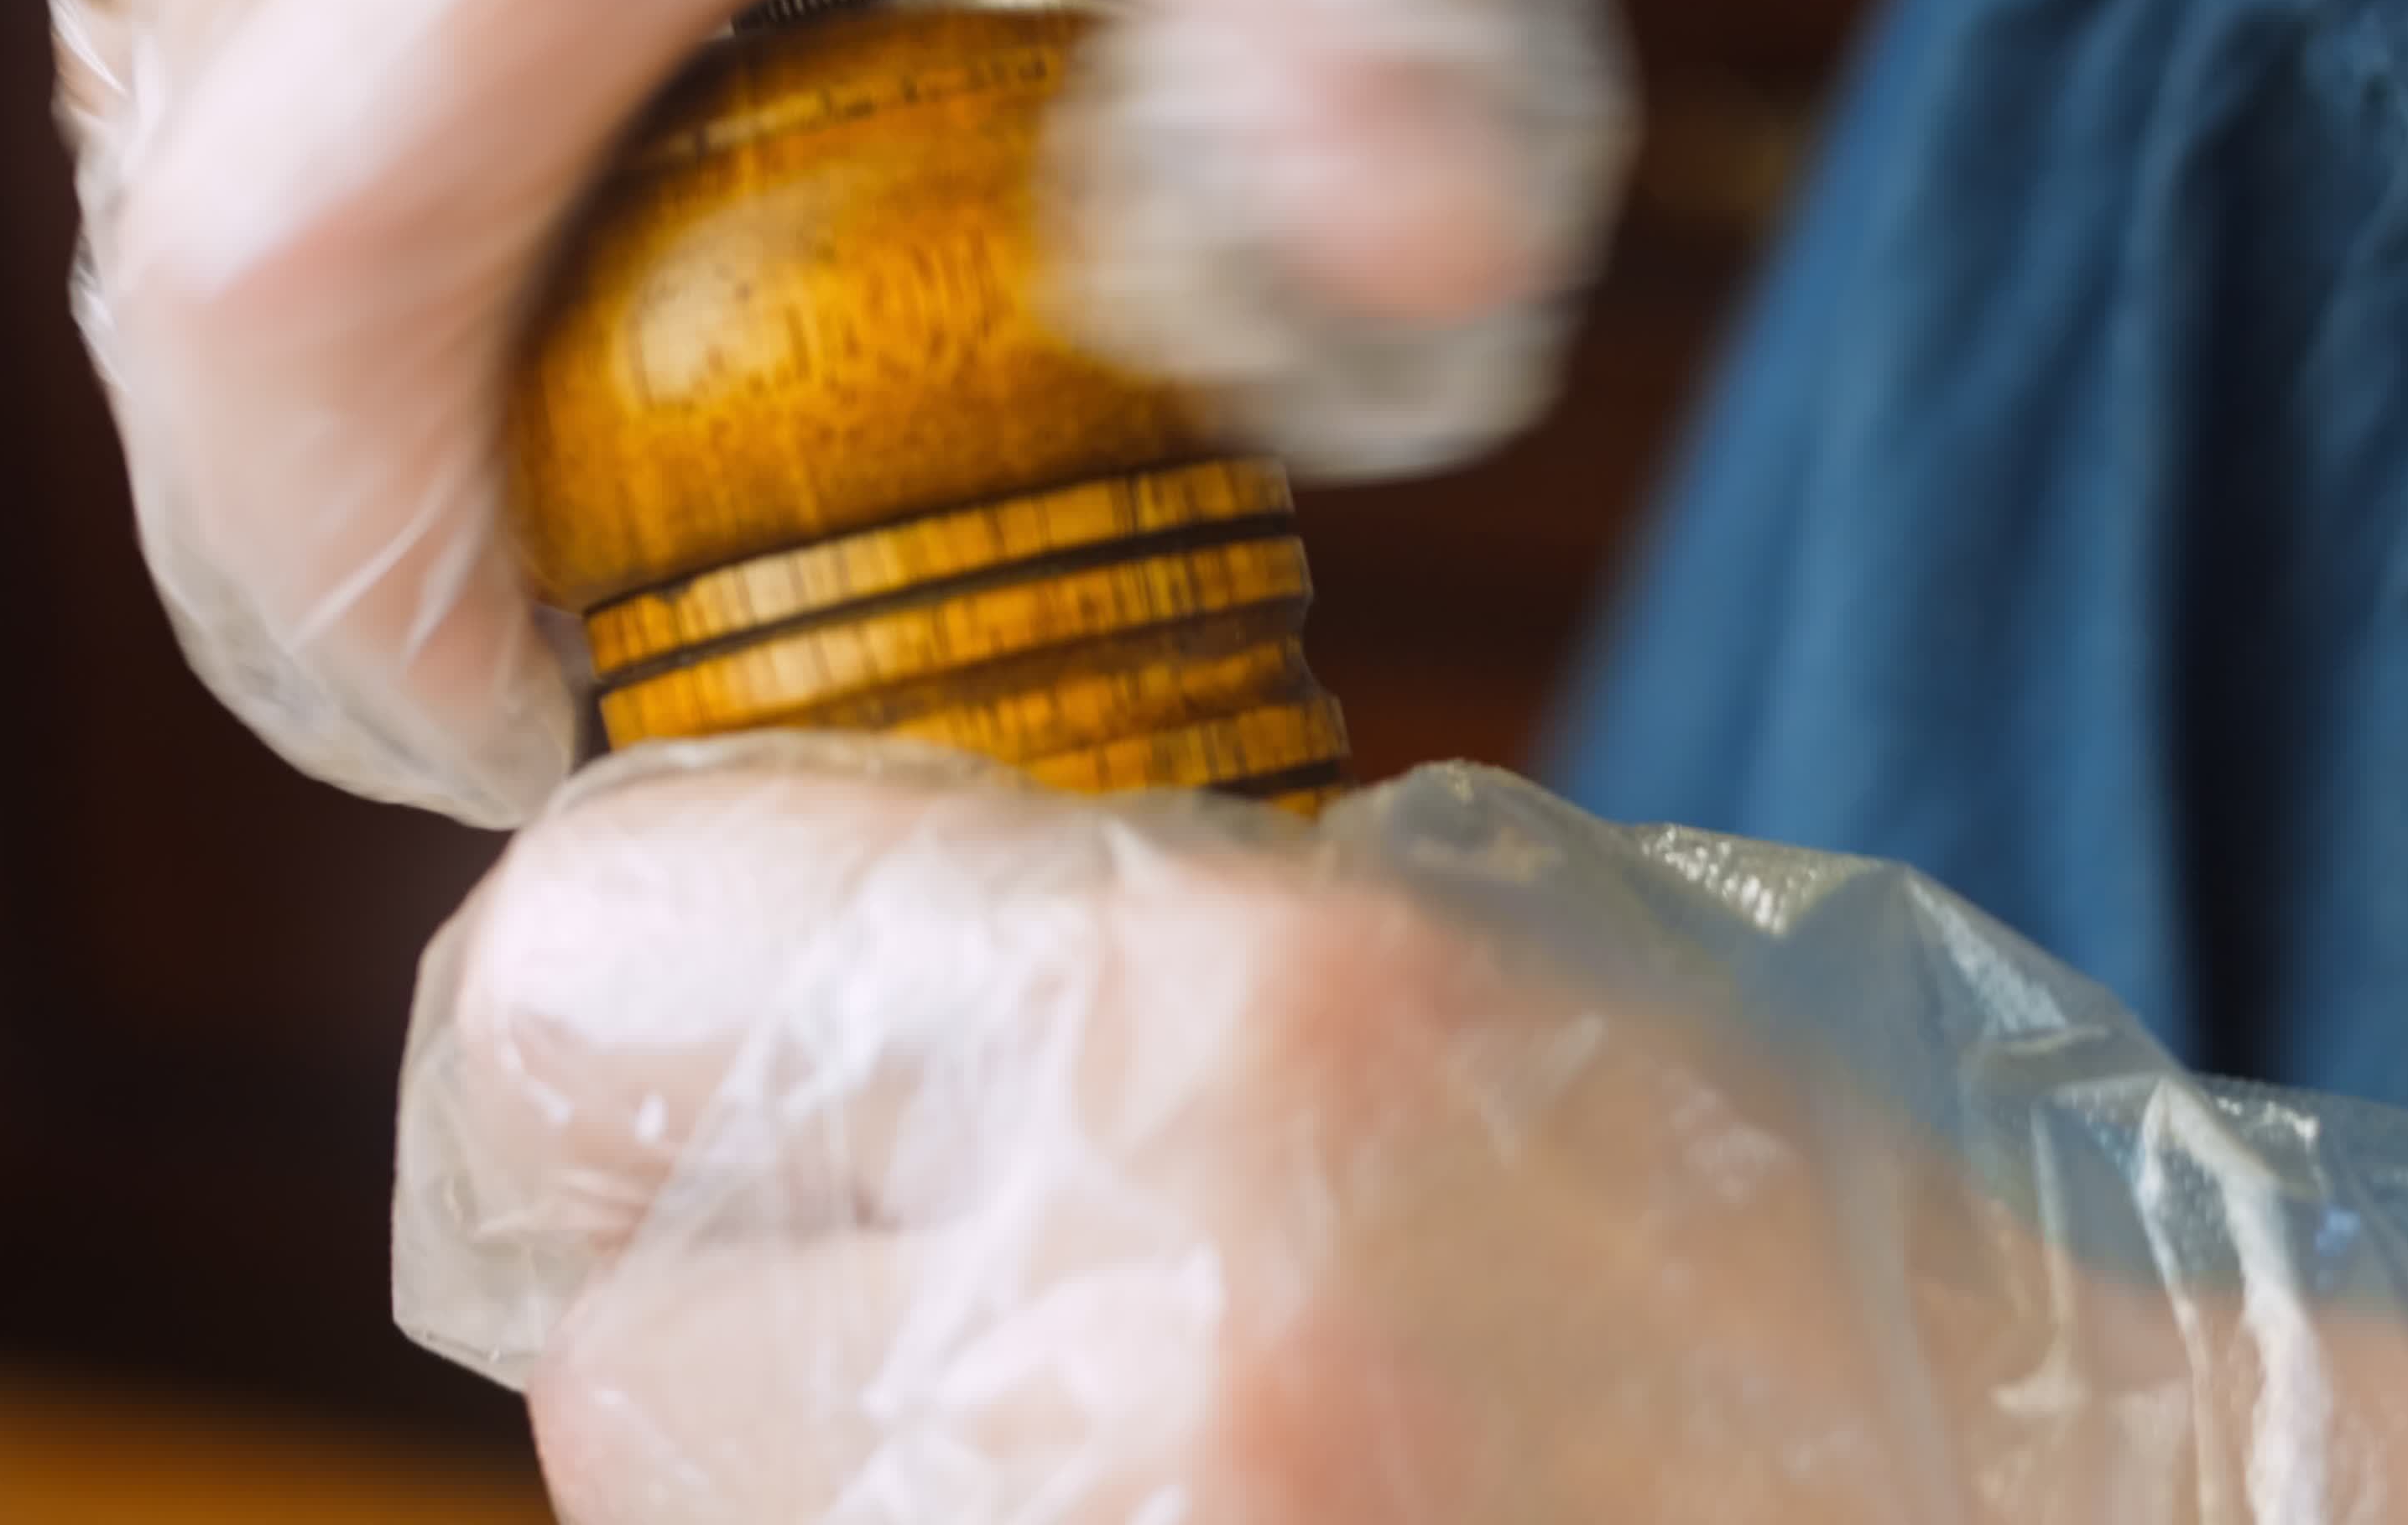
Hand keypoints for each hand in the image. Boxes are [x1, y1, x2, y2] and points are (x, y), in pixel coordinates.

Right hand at [0, 0, 1628, 826]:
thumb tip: (1412, 327)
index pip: (283, 365)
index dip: (392, 638)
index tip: (583, 727)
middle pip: (193, 358)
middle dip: (393, 571)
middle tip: (661, 601)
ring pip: (174, 229)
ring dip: (382, 395)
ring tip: (660, 379)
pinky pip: (190, 78)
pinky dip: (356, 215)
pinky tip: (604, 142)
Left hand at [390, 741, 2407, 1522]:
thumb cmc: (1834, 1224)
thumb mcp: (1486, 949)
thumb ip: (1104, 937)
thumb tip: (792, 974)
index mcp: (1218, 1016)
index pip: (573, 971)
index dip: (616, 996)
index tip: (691, 1022)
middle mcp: (1121, 1349)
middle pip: (595, 1328)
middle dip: (730, 1283)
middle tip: (940, 1258)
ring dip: (816, 1469)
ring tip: (1100, 1413)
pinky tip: (1153, 1496)